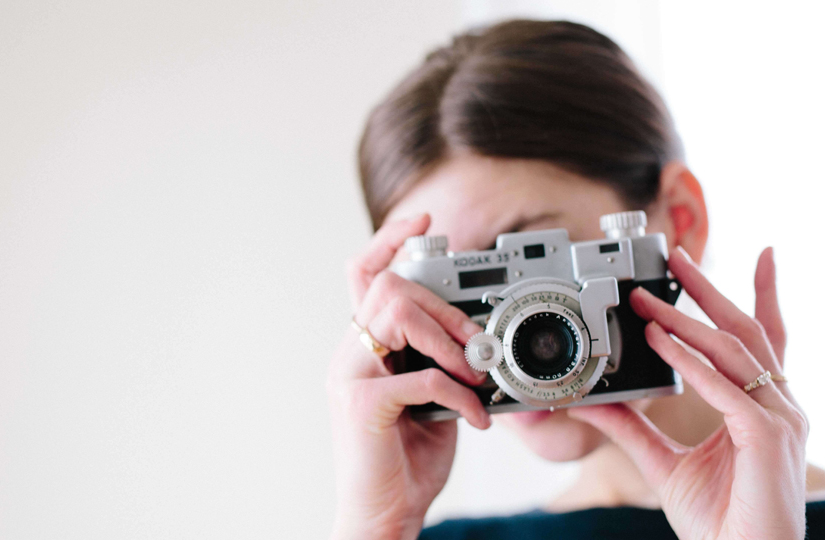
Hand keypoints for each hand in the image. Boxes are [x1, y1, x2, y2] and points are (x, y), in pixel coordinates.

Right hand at [327, 214, 490, 539]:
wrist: (383, 516)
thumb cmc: (405, 462)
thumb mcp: (431, 400)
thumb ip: (439, 362)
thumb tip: (475, 339)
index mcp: (363, 349)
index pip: (365, 274)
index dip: (390, 239)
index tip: (422, 219)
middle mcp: (348, 355)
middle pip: (389, 286)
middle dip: (444, 307)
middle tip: (475, 345)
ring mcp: (349, 377)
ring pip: (395, 312)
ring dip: (447, 338)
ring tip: (473, 372)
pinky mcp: (361, 405)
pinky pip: (419, 375)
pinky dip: (460, 394)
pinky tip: (476, 416)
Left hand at [568, 247, 807, 539]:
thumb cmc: (718, 520)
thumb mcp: (663, 462)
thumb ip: (631, 428)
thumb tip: (593, 400)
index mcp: (762, 408)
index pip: (765, 340)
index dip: (764, 294)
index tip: (761, 256)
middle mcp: (778, 407)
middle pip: (747, 331)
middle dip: (710, 290)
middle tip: (679, 257)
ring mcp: (777, 420)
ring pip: (733, 351)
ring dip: (686, 321)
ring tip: (647, 300)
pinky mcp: (766, 437)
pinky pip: (726, 389)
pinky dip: (690, 363)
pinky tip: (659, 343)